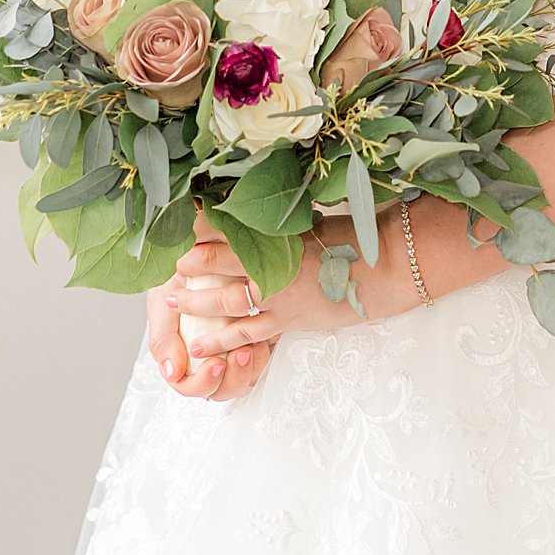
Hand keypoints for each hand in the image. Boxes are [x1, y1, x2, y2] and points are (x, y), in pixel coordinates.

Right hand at [147, 208, 277, 401]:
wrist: (201, 246)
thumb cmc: (180, 273)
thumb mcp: (164, 301)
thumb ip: (164, 338)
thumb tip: (173, 372)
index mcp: (182, 351)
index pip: (190, 385)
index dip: (202, 383)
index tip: (216, 363)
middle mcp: (207, 353)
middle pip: (221, 389)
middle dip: (232, 379)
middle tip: (236, 357)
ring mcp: (230, 346)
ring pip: (243, 379)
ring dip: (248, 369)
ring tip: (251, 347)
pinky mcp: (254, 335)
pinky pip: (261, 359)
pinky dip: (263, 354)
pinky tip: (263, 338)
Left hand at [159, 209, 407, 361]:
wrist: (384, 269)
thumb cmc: (352, 238)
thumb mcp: (310, 220)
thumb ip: (278, 222)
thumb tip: (252, 208)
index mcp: (274, 234)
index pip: (224, 225)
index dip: (197, 222)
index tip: (177, 219)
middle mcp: (270, 265)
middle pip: (216, 263)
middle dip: (189, 262)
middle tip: (169, 262)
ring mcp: (276, 297)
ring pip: (224, 301)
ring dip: (196, 302)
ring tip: (174, 301)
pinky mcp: (286, 322)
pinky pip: (247, 334)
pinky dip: (221, 341)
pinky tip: (200, 347)